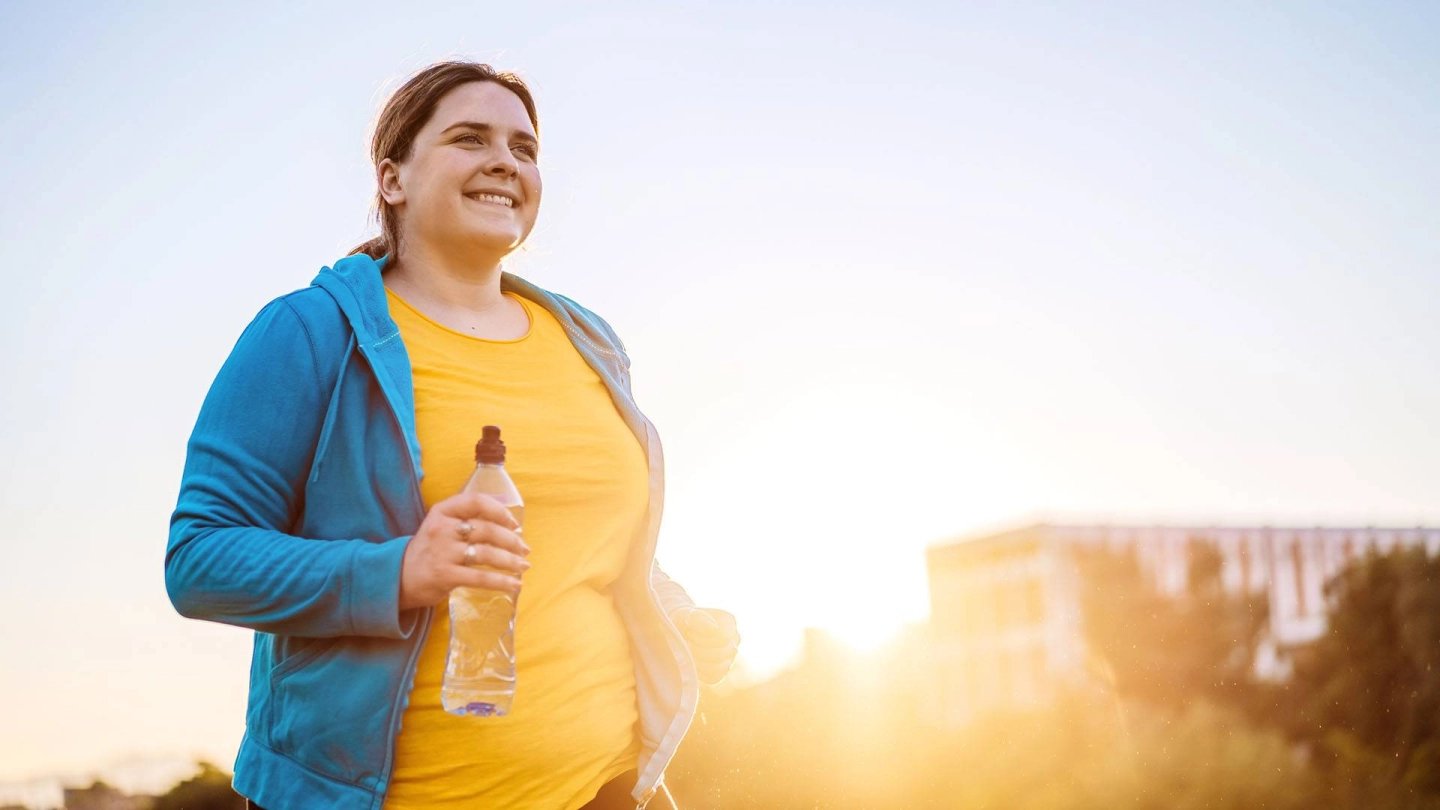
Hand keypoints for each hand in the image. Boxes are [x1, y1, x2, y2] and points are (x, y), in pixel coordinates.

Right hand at [398, 492, 531, 611]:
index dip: (499, 510)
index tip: (514, 523)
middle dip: (511, 540)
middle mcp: (442, 529)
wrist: (399, 577)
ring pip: (487, 553)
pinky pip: (480, 577)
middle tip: (525, 549)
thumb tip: (506, 499)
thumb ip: (471, 511)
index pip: (476, 501)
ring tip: (523, 566)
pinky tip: (515, 584)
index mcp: (442, 512)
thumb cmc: (430, 549)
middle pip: (486, 529)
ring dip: (510, 561)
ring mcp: (443, 553)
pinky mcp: (445, 575)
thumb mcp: (444, 523)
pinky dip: (501, 581)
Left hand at [671, 606, 739, 685]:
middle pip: (720, 655)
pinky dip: (699, 672)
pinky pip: (713, 678)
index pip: (723, 638)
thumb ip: (699, 619)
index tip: (690, 632)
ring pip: (718, 668)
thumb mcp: (686, 615)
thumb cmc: (682, 622)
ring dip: (697, 661)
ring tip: (688, 652)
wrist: (678, 633)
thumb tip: (714, 629)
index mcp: (729, 622)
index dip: (703, 638)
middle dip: (698, 650)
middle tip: (686, 643)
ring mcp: (729, 657)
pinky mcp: (720, 672)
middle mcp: (734, 640)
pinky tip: (692, 661)